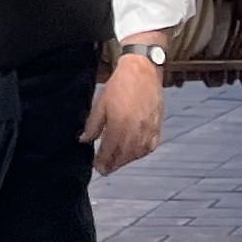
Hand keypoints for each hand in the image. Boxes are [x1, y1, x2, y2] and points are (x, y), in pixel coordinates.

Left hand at [82, 52, 163, 175]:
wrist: (142, 72)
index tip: (97, 168)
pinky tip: (134, 154)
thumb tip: (84, 140)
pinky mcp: (157, 125)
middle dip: (113, 164)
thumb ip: (92, 126)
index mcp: (119, 125)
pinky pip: (150, 146)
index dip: (102, 162)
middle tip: (105, 169)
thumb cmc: (119, 86)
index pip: (109, 151)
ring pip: (137, 153)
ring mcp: (148, 129)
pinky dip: (141, 153)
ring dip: (126, 161)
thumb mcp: (99, 105)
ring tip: (117, 162)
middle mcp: (135, 130)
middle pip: (123, 156)